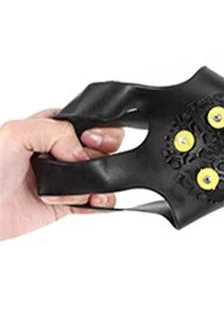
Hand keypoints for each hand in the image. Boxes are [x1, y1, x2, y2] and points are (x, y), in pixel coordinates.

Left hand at [0, 110, 121, 240]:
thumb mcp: (14, 134)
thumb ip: (54, 131)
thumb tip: (82, 152)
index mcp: (53, 127)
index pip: (92, 123)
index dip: (100, 131)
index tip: (91, 141)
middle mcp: (63, 151)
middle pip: (106, 148)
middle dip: (104, 157)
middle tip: (87, 164)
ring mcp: (66, 178)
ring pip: (104, 175)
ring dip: (103, 183)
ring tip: (89, 190)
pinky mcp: (66, 203)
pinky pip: (96, 202)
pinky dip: (102, 202)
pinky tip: (94, 201)